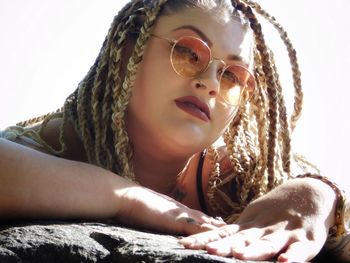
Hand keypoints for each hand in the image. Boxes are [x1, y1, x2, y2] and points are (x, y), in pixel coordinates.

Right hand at [116, 186, 225, 234]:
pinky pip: (197, 230)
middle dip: (218, 225)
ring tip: (231, 235)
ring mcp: (181, 215)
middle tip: (233, 229)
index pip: (197, 214)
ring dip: (217, 230)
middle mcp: (182, 210)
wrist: (126, 197)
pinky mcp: (178, 221)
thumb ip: (159, 212)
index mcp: (176, 207)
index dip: (208, 220)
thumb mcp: (151, 208)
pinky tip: (216, 240)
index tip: (220, 223)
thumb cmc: (134, 203)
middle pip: (205, 218)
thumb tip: (159, 217)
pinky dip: (206, 235)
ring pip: (205, 224)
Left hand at [179, 178, 336, 261]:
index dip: (204, 238)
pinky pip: (300, 250)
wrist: (309, 193)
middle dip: (224, 246)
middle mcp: (263, 228)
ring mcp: (284, 233)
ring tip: (238, 255)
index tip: (184, 244)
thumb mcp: (253, 216)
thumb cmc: (276, 209)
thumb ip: (236, 231)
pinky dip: (293, 256)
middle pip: (240, 239)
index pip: (222, 232)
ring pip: (267, 244)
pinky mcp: (306, 240)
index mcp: (249, 224)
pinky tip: (284, 262)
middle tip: (207, 250)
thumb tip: (208, 238)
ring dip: (253, 250)